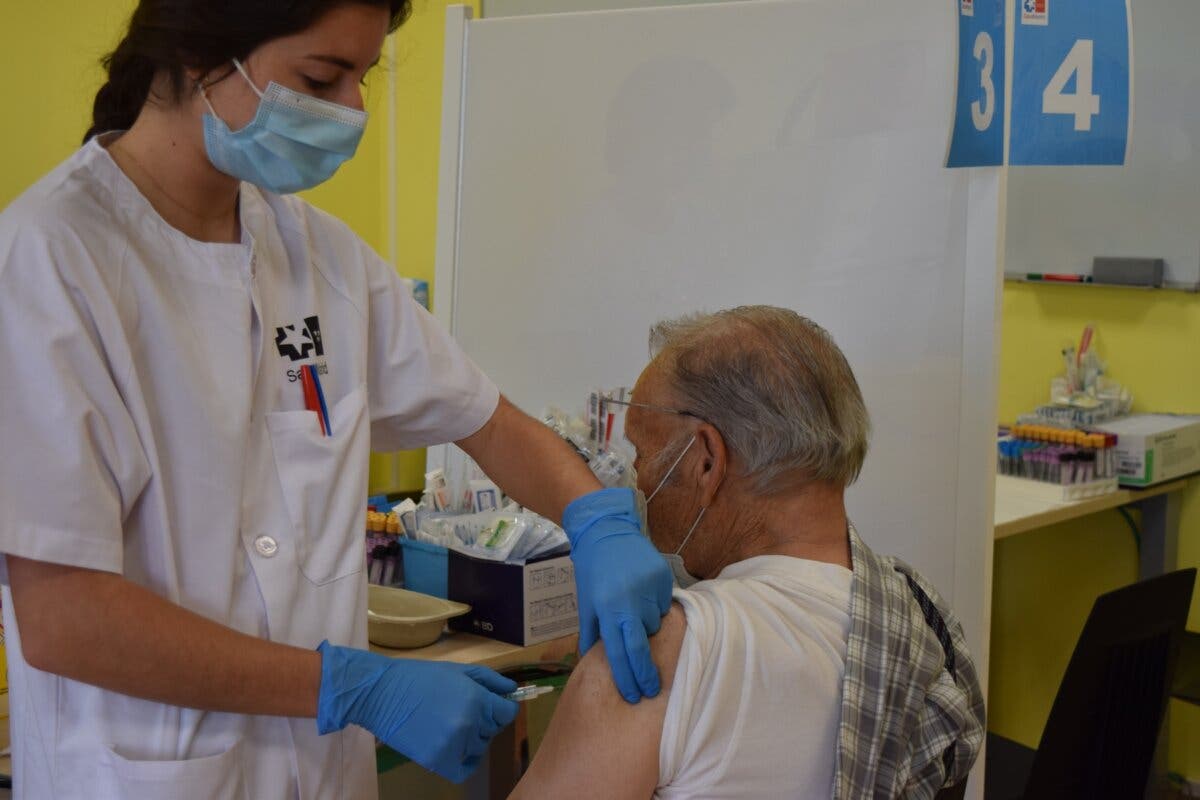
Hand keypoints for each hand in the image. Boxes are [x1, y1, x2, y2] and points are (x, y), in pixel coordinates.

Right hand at [316, 641, 518, 782]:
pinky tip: (459, 751)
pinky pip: (464, 770)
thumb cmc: (420, 677)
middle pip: (493, 729)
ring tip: (451, 724)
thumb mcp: (458, 671)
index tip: (494, 706)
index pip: (507, 712)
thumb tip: (513, 690)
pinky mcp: (437, 761)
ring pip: (479, 747)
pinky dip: (465, 763)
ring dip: (472, 738)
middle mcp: (469, 724)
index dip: (503, 708)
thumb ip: (490, 680)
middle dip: (485, 720)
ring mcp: (454, 745)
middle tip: (464, 710)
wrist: (381, 694)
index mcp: (476, 699)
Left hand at [562, 488, 672, 702]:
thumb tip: (592, 662)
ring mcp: (650, 589)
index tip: (635, 696)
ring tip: (635, 612)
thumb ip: (591, 633)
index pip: (620, 654)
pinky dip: (655, 607)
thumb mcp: (586, 603)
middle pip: (642, 647)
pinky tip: (644, 596)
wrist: (607, 532)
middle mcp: (630, 602)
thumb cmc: (593, 571)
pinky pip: (664, 605)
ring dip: (647, 627)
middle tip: (652, 690)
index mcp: (608, 610)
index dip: (628, 678)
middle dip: (646, 674)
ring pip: (655, 624)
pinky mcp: (664, 578)